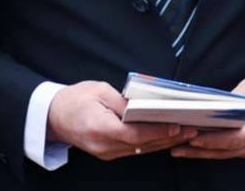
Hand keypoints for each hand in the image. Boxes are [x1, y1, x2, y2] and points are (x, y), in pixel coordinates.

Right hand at [47, 81, 196, 160]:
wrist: (53, 116)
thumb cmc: (75, 99)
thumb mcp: (99, 91)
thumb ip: (123, 101)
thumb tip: (145, 107)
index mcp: (99, 127)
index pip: (134, 134)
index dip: (156, 131)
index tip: (175, 126)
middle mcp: (103, 145)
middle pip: (141, 145)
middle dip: (168, 137)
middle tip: (192, 129)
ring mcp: (105, 152)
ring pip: (140, 150)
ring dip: (164, 143)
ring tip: (186, 133)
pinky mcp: (108, 153)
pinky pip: (134, 151)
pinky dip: (151, 144)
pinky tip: (166, 137)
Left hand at [170, 74, 244, 160]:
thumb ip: (233, 98)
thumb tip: (211, 105)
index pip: (236, 138)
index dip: (214, 140)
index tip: (195, 138)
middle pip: (227, 150)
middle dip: (201, 150)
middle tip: (177, 148)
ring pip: (226, 154)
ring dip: (202, 153)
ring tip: (179, 150)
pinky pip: (228, 151)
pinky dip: (211, 149)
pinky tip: (193, 147)